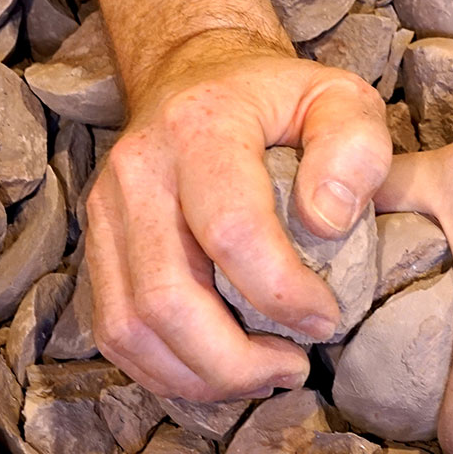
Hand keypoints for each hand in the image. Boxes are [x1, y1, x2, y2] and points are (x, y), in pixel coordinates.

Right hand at [86, 31, 390, 400]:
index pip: (230, 230)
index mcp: (199, 128)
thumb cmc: (278, 99)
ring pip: (130, 329)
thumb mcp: (340, 97)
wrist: (196, 77)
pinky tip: (221, 372)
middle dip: (235, 360)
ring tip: (263, 377)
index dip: (282, 292)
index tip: (327, 318)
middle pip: (167, 299)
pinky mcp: (97, 249)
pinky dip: (167, 371)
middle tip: (295, 367)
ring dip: (200, 376)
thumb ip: (354, 149)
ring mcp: (105, 213)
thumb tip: (327, 222)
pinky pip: (116, 334)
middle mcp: (137, 172)